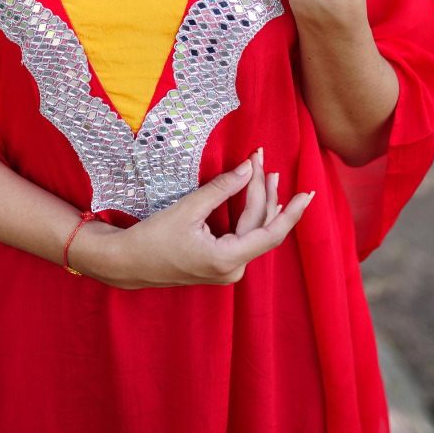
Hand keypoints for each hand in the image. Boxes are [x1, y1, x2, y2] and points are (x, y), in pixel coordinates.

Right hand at [71, 150, 313, 288]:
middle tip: (263, 161)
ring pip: (252, 232)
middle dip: (264, 192)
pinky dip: (248, 216)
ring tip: (266, 174)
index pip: (271, 233)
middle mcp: (232, 270)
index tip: (307, 193)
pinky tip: (256, 199)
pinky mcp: (218, 266)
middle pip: (260, 226)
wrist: (126, 263)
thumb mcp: (188, 209)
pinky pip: (242, 239)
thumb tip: (248, 168)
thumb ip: (222, 189)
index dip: (291, 211)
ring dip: (258, 203)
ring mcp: (226, 271)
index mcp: (227, 259)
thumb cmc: (152, 238)